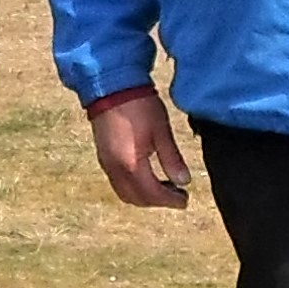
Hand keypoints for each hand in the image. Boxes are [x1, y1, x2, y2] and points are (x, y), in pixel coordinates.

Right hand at [90, 91, 190, 207]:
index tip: (185, 200)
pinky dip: (133, 186)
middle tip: (176, 195)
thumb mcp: (161, 131)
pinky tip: (146, 174)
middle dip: (157, 201)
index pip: (152, 194)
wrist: (111, 86)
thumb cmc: (139, 105)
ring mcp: (106, 163)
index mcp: (131, 165)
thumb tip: (183, 181)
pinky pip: (117, 182)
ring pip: (125, 192)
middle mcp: (115, 169)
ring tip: (164, 186)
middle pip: (136, 198)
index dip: (170, 201)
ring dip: (144, 195)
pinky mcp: (103, 156)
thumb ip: (172, 159)